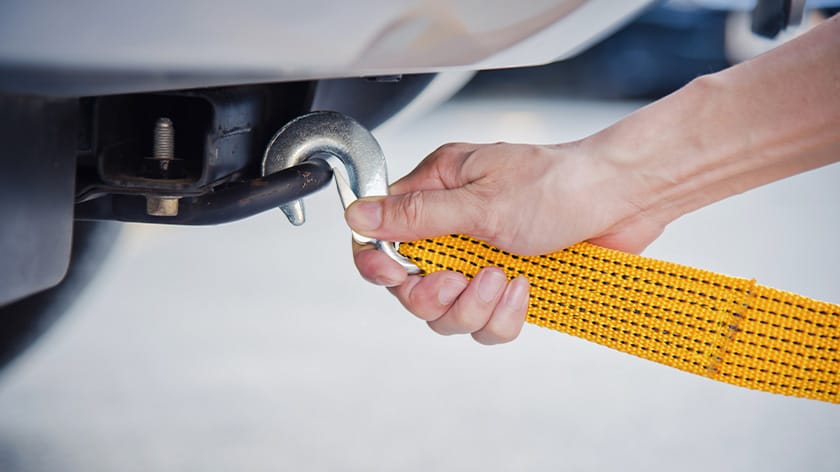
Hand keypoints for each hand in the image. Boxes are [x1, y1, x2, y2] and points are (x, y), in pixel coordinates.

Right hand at [346, 140, 666, 343]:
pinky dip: (503, 315)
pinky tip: (524, 291)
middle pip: (412, 285)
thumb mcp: (481, 201)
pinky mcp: (508, 286)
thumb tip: (358, 217)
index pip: (382, 233)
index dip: (378, 261)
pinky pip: (487, 323)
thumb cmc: (559, 184)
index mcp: (438, 191)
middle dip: (434, 294)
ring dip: (473, 306)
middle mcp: (453, 227)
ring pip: (449, 312)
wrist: (622, 199)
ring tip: (503, 279)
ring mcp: (481, 259)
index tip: (392, 274)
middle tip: (458, 282)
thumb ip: (416, 216)